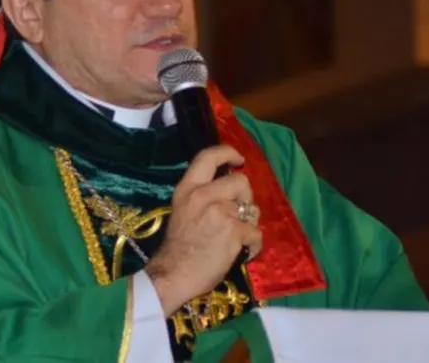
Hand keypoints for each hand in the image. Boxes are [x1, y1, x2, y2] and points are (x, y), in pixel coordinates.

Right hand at [146, 145, 262, 316]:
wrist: (172, 276)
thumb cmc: (177, 248)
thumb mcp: (183, 210)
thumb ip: (203, 196)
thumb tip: (230, 191)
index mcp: (188, 189)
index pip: (208, 157)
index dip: (227, 153)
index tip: (238, 159)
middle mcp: (204, 196)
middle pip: (241, 182)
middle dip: (245, 198)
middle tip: (238, 216)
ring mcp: (221, 213)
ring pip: (252, 210)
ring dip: (249, 225)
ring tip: (237, 239)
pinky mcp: (234, 232)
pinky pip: (256, 234)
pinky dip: (253, 246)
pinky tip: (241, 254)